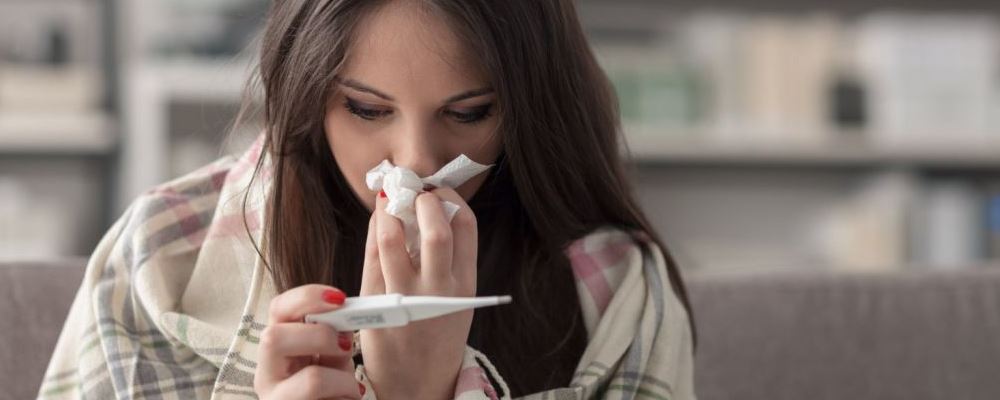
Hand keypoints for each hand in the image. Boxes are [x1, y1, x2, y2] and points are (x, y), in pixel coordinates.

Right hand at [254, 284, 365, 398]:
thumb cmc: (329, 390)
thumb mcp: (332, 360)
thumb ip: (334, 337)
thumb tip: (348, 313)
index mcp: (278, 348)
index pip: (278, 309)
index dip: (307, 297)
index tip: (340, 298)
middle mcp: (267, 374)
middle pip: (273, 338)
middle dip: (320, 335)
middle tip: (346, 345)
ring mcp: (276, 399)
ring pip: (311, 380)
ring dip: (342, 380)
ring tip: (351, 390)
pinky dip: (345, 399)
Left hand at [359, 187, 477, 399]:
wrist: (416, 383)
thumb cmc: (436, 333)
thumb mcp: (458, 298)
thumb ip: (450, 259)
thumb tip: (431, 209)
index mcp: (467, 283)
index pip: (466, 225)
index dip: (450, 198)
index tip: (438, 190)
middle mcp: (439, 288)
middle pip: (435, 228)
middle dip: (424, 200)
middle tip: (415, 193)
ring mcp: (405, 296)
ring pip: (395, 237)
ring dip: (390, 210)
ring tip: (390, 202)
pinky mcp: (377, 301)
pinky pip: (372, 254)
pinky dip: (376, 229)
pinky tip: (379, 220)